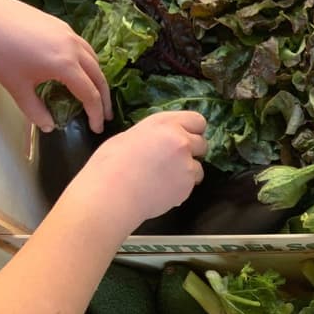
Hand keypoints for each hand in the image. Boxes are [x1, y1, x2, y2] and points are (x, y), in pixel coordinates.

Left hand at [0, 0, 111, 133]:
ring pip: (94, 59)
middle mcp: (73, 48)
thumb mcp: (16, 87)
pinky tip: (77, 68)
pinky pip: (83, 46)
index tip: (97, 128)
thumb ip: (35, 110)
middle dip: (103, 98)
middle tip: (104, 114)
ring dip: (97, 78)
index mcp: (65, 66)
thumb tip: (49, 126)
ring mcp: (68, 33)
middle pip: (99, 77)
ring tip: (94, 92)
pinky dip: (87, 62)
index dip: (95, 115)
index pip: (90, 95)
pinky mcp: (60, 24)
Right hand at [70, 111, 207, 226]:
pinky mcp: (188, 184)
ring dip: (187, 172)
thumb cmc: (111, 164)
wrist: (113, 193)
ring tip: (164, 179)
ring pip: (199, 167)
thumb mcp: (130, 137)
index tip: (184, 139)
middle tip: (173, 161)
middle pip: (203, 143)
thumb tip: (158, 141)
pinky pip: (191, 184)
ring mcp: (186, 162)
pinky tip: (161, 190)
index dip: (192, 131)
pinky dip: (181, 188)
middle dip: (192, 152)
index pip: (197, 120)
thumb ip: (153, 136)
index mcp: (163, 123)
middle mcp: (180, 139)